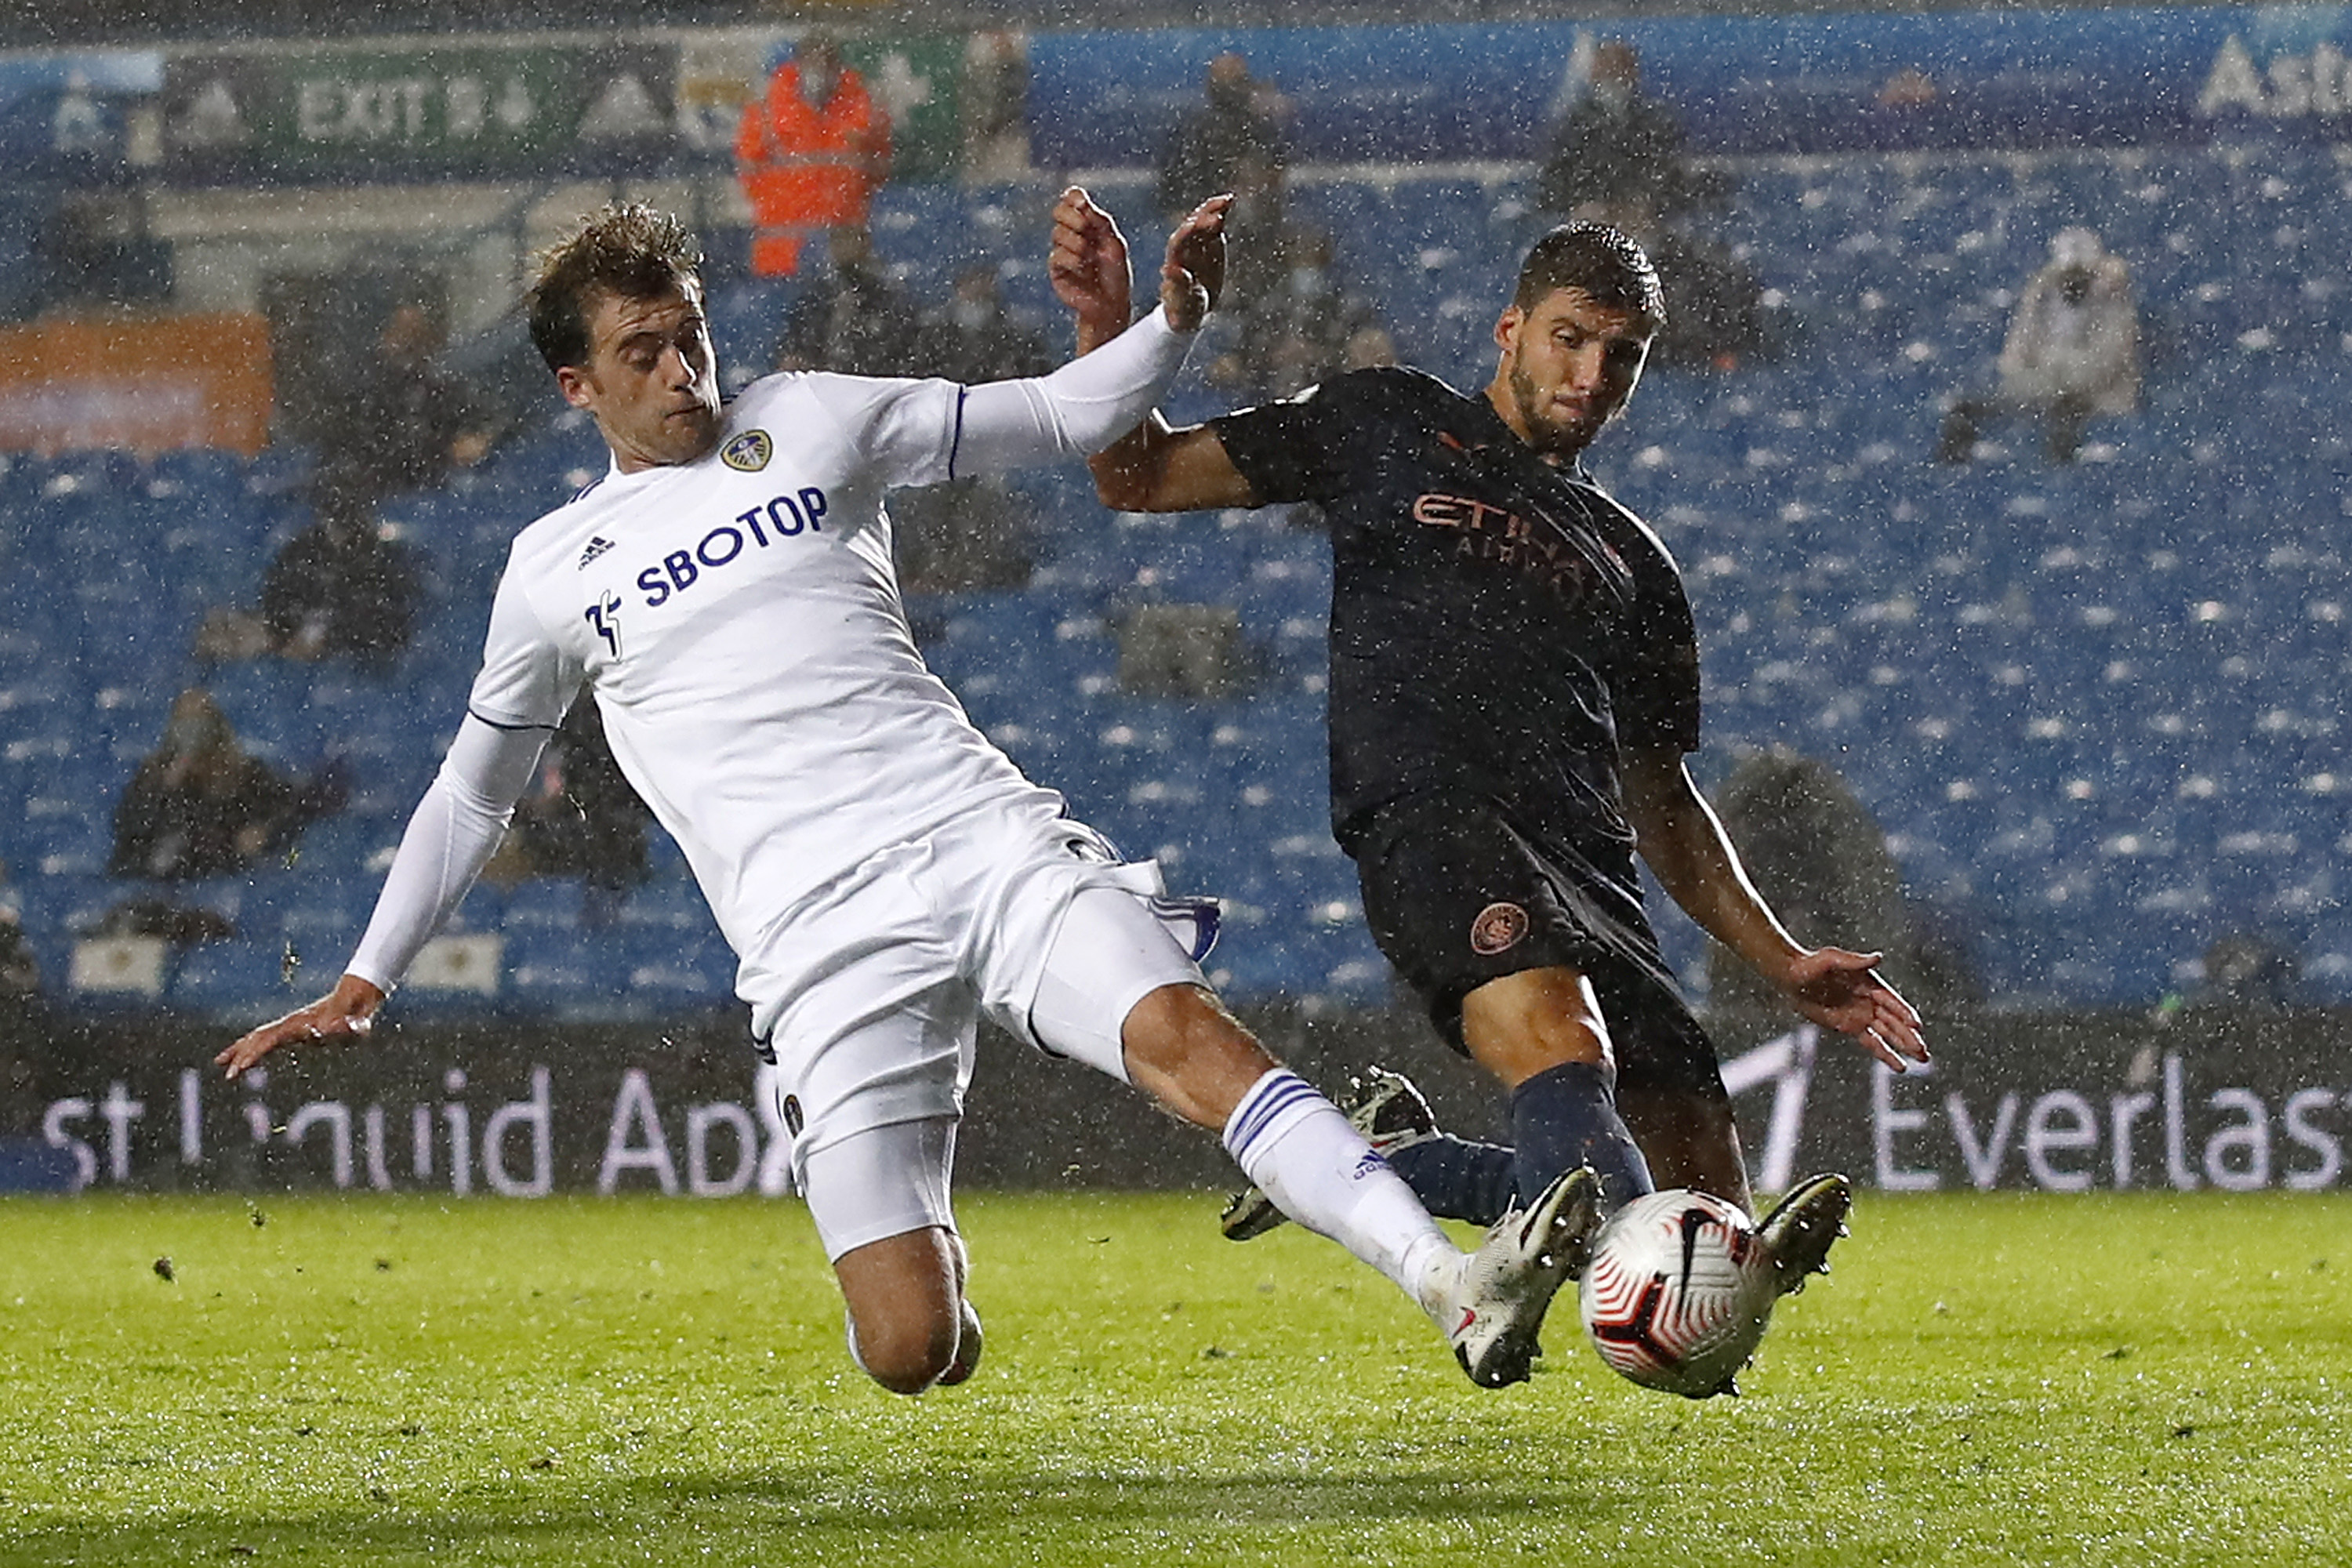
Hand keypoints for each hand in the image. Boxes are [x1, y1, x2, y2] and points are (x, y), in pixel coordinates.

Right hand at [215, 972, 385, 1078]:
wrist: (355, 1002)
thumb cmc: (356, 1019)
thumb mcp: (356, 1026)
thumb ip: (348, 1028)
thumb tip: (332, 1030)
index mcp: (301, 1024)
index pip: (271, 1039)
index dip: (255, 1052)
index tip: (242, 1066)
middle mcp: (290, 1023)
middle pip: (260, 1038)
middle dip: (242, 1056)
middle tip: (229, 1075)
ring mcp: (289, 1025)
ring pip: (258, 1037)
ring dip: (239, 1050)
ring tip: (220, 1063)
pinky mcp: (291, 1030)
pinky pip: (265, 1039)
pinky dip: (250, 1047)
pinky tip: (240, 1058)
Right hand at [1048, 186, 1131, 340]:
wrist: (1111, 304)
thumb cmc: (1115, 274)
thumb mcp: (1114, 243)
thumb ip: (1100, 221)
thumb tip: (1083, 202)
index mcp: (1087, 224)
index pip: (1071, 200)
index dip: (1073, 197)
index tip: (1082, 202)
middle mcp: (1072, 235)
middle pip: (1058, 211)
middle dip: (1072, 217)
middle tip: (1086, 228)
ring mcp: (1062, 251)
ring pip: (1058, 233)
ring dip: (1077, 243)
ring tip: (1090, 257)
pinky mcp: (1056, 269)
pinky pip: (1057, 255)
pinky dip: (1072, 259)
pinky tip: (1083, 268)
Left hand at [1159, 194, 1231, 331]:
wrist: (1192, 309)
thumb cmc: (1183, 310)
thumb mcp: (1181, 303)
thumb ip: (1176, 287)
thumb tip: (1168, 269)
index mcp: (1173, 262)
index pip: (1178, 242)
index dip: (1188, 233)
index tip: (1199, 227)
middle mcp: (1183, 248)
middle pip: (1190, 228)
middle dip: (1203, 220)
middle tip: (1218, 215)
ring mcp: (1196, 243)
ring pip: (1201, 221)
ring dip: (1211, 209)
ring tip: (1227, 199)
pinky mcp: (1209, 242)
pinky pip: (1213, 223)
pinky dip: (1220, 211)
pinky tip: (1230, 200)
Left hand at [1776, 947, 1927, 1072]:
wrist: (1790, 977)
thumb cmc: (1810, 964)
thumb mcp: (1831, 959)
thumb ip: (1854, 961)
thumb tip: (1878, 957)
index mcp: (1870, 983)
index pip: (1892, 1001)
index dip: (1904, 1013)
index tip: (1916, 1025)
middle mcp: (1870, 1000)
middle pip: (1895, 1021)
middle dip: (1910, 1036)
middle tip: (1925, 1051)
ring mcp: (1861, 1015)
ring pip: (1888, 1034)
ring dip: (1905, 1046)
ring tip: (1923, 1059)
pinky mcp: (1850, 1027)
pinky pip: (1872, 1043)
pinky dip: (1886, 1054)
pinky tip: (1901, 1066)